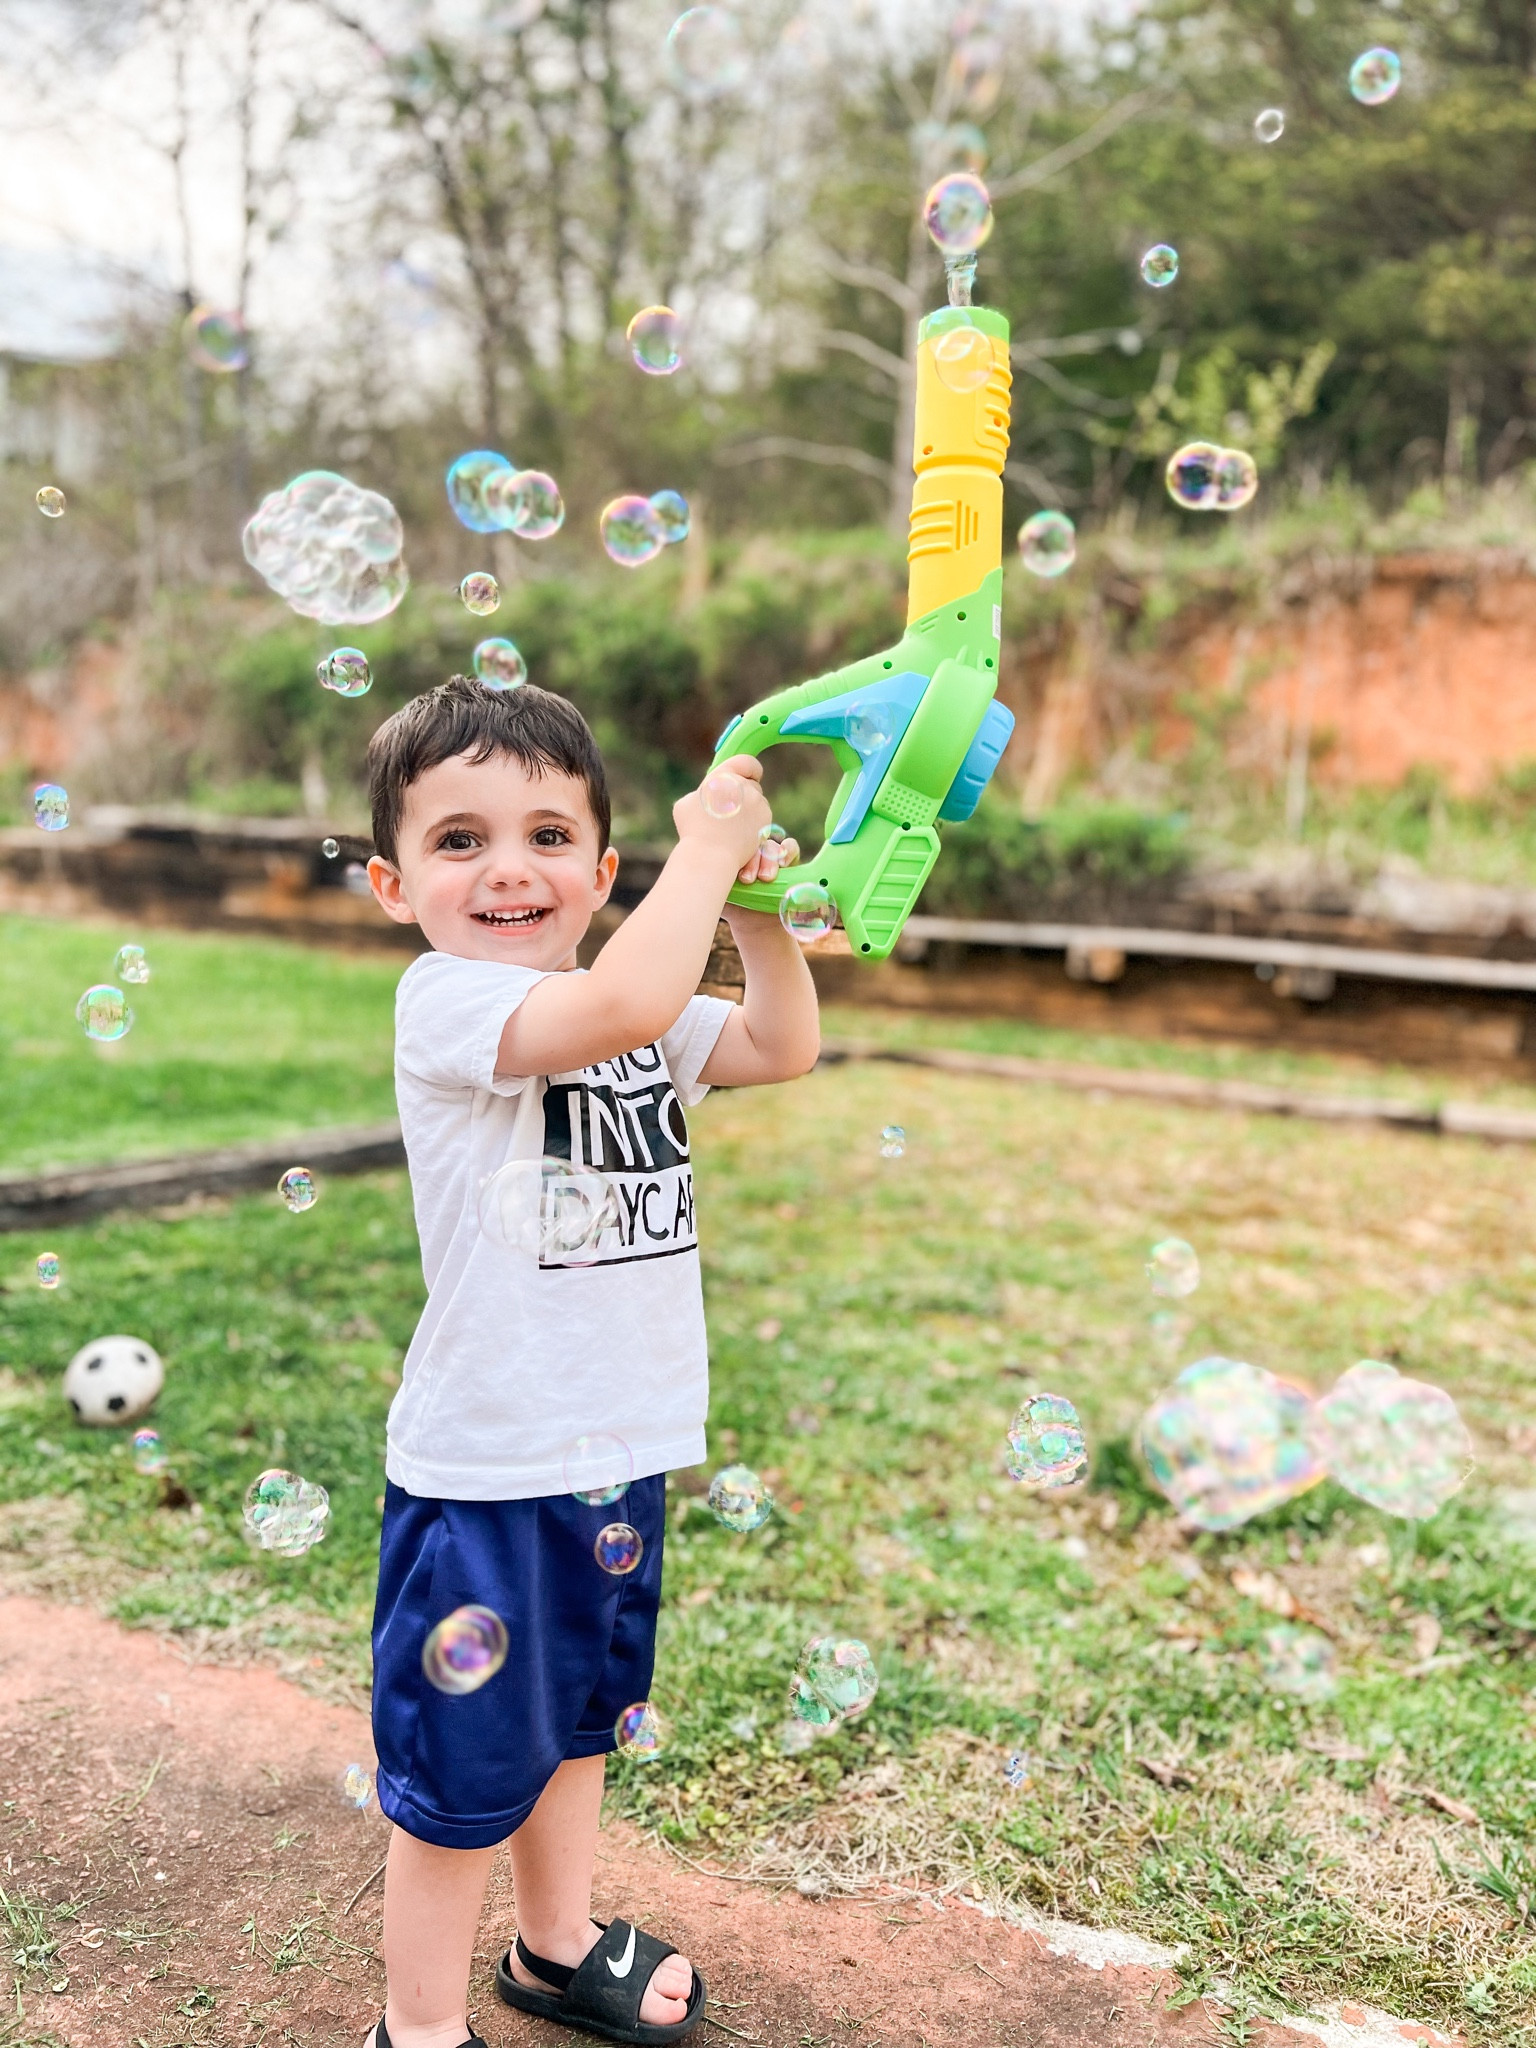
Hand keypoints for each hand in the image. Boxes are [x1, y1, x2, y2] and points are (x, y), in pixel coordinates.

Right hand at [672, 755, 770, 873]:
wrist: (711, 855)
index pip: (745, 761)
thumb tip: (708, 792)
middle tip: (730, 812)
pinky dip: (755, 825)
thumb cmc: (694, 831)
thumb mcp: (687, 804)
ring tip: (732, 828)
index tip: (750, 775)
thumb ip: (702, 792)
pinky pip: (762, 818)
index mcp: (723, 777)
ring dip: (749, 811)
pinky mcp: (766, 820)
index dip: (750, 769)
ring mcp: (757, 803)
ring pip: (757, 803)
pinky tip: (741, 835)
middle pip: (751, 785)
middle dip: (744, 796)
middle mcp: (743, 785)